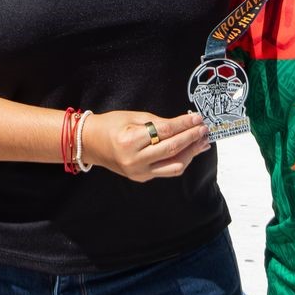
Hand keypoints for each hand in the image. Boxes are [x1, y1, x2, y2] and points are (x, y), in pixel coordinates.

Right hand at [81, 111, 210, 182]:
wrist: (90, 144)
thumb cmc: (110, 126)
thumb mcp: (132, 117)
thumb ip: (158, 121)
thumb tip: (184, 124)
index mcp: (130, 141)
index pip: (165, 132)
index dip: (184, 124)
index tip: (198, 118)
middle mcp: (135, 160)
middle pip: (172, 149)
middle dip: (191, 138)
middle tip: (204, 129)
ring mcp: (139, 172)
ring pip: (174, 166)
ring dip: (191, 153)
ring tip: (202, 142)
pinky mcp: (142, 178)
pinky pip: (167, 171)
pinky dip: (180, 160)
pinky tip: (189, 151)